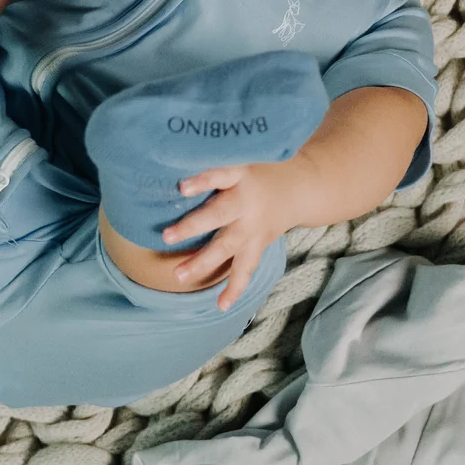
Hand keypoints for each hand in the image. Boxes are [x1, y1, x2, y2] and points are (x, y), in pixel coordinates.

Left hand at [160, 161, 307, 310]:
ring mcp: (253, 227)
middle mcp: (247, 203)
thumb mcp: (241, 158)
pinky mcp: (258, 245)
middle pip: (219, 216)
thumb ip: (213, 165)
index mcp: (240, 176)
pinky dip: (235, 288)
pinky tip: (221, 305)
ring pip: (228, 247)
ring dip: (203, 263)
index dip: (203, 181)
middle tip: (166, 237)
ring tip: (179, 276)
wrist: (299, 189)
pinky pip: (245, 269)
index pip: (220, 176)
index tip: (181, 187)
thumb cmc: (255, 170)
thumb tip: (167, 161)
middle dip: (193, 227)